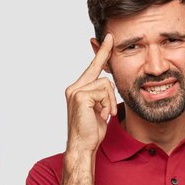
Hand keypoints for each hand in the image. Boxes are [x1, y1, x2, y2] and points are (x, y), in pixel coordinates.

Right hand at [65, 34, 117, 154]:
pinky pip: (103, 92)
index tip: (108, 38)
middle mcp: (74, 88)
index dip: (101, 52)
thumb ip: (101, 96)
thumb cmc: (91, 131)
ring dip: (110, 101)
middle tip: (110, 51)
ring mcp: (75, 91)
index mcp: (78, 90)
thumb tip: (108, 86)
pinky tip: (101, 115)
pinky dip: (107, 105)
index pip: (92, 67)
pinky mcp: (80, 96)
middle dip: (107, 70)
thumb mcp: (99, 109)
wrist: (83, 146)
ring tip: (104, 114)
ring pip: (105, 84)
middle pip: (100, 72)